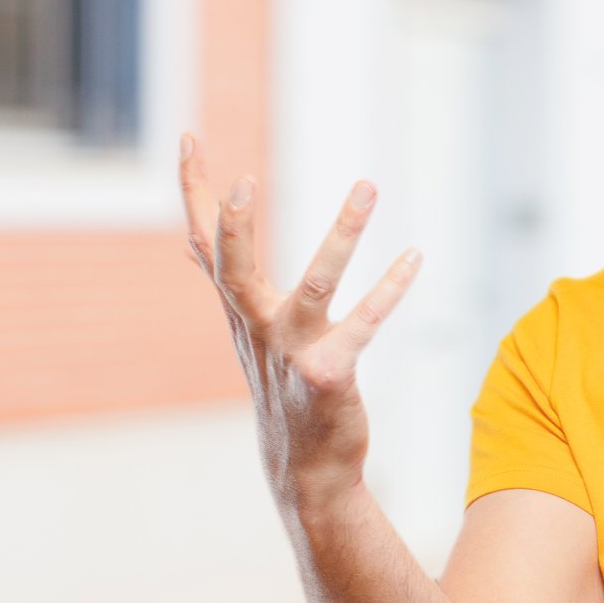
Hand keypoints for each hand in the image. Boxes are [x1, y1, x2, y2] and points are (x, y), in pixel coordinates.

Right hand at [179, 132, 422, 508]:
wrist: (306, 467)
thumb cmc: (281, 388)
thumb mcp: (247, 330)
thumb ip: (225, 281)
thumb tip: (190, 238)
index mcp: (239, 310)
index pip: (205, 242)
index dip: (193, 190)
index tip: (188, 135)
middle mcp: (257, 328)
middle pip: (234, 270)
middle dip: (237, 228)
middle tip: (245, 181)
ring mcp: (292, 353)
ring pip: (314, 286)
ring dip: (343, 236)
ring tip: (368, 187)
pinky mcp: (329, 374)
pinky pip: (364, 323)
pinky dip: (390, 289)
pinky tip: (414, 256)